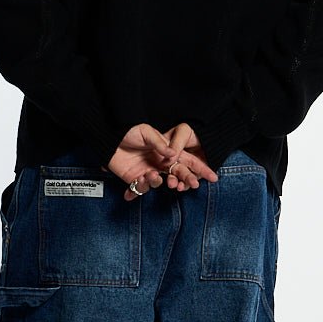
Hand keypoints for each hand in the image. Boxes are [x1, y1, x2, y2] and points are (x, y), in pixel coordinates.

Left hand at [101, 121, 218, 200]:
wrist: (109, 139)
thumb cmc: (128, 132)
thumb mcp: (146, 132)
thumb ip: (159, 143)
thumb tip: (172, 154)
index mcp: (165, 152)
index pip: (186, 161)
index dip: (200, 169)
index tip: (213, 176)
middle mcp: (159, 164)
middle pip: (177, 175)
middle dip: (186, 180)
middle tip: (193, 184)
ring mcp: (147, 172)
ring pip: (159, 183)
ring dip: (157, 182)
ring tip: (151, 175)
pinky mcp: (134, 179)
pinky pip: (140, 189)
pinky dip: (138, 190)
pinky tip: (136, 184)